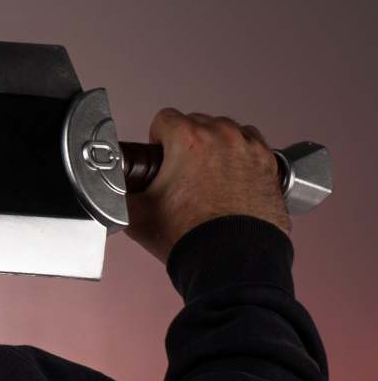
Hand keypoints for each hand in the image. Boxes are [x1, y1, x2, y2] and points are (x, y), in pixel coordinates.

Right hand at [125, 107, 292, 262]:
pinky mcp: (269, 164)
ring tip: (208, 180)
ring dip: (215, 148)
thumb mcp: (136, 216)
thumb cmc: (189, 238)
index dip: (157, 141)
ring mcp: (249, 147)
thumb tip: (111, 190)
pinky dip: (240, 159)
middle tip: (182, 177)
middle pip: (197, 123)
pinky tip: (231, 183)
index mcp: (188, 140)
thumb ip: (123, 193)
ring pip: (226, 132)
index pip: (164, 119)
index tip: (160, 159)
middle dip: (187, 145)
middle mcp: (222, 136)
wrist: (229, 261)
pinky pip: (252, 147)